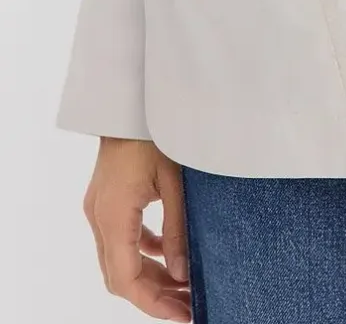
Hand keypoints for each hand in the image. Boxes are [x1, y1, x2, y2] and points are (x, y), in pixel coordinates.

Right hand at [82, 137, 191, 319]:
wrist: (129, 101)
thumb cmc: (155, 133)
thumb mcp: (174, 182)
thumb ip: (177, 228)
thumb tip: (181, 272)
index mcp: (113, 216)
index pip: (126, 279)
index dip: (152, 303)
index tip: (182, 315)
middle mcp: (100, 218)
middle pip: (120, 276)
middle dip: (153, 295)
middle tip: (187, 306)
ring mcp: (100, 209)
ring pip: (119, 260)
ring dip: (149, 275)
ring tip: (183, 286)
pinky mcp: (107, 200)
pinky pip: (122, 239)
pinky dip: (143, 251)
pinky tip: (168, 254)